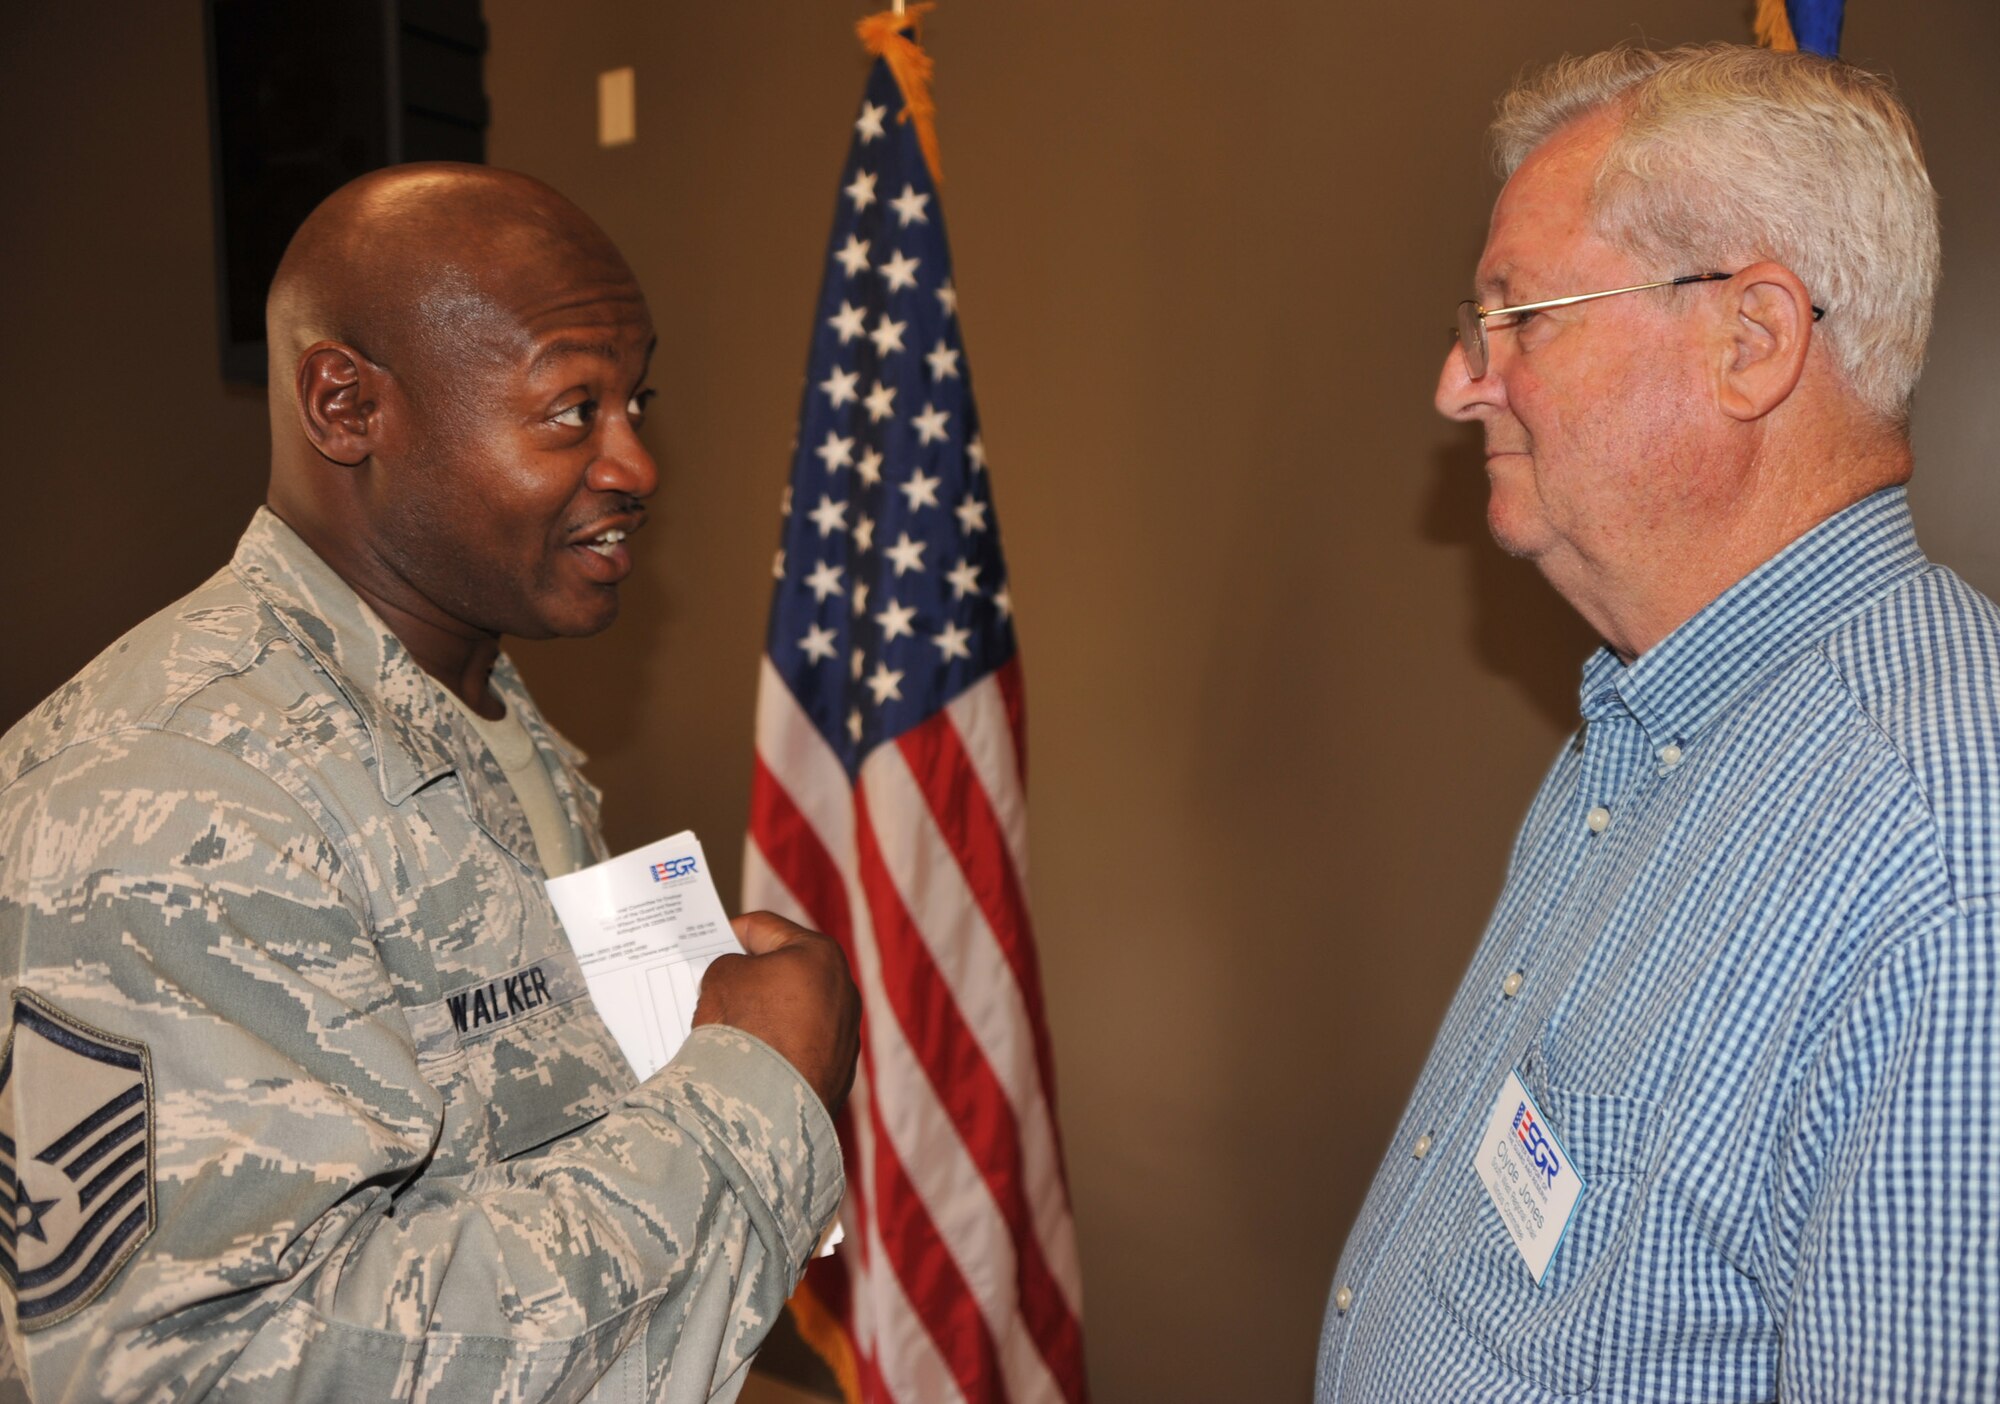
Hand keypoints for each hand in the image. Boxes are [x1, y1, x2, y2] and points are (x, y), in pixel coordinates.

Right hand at [693, 911, 860, 1112]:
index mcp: (820, 953)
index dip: (730, 933)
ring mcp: (846, 1034)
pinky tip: (749, 1059)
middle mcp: (844, 990)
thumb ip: (729, 966)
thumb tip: (740, 983)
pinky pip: (800, 1049)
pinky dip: (777, 1049)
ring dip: (765, 1014)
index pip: (765, 929)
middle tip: (716, 984)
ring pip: (794, 1012)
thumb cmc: (748, 1026)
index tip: (707, 944)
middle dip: (751, 977)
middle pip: (786, 971)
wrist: (767, 1104)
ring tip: (729, 1027)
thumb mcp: (722, 976)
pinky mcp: (839, 1073)